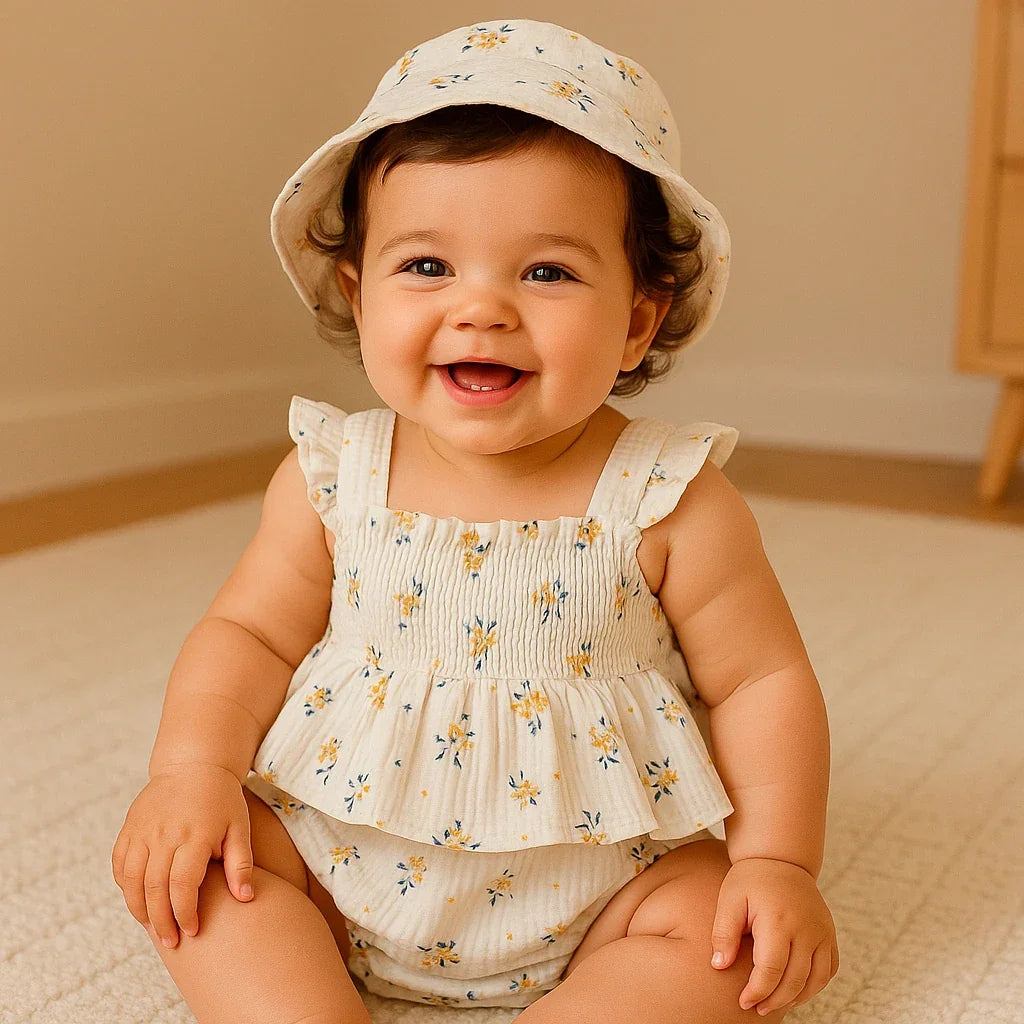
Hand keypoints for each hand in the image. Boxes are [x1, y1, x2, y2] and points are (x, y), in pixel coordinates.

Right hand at [111, 763, 253, 949]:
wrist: (194, 765)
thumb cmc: (222, 799)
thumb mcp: (239, 826)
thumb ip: (241, 863)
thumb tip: (245, 899)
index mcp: (194, 835)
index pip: (182, 885)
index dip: (184, 913)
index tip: (192, 931)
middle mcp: (164, 834)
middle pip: (154, 888)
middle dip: (161, 921)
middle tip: (170, 941)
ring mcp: (142, 830)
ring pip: (131, 880)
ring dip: (139, 909)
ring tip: (153, 929)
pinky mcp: (129, 828)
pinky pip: (119, 864)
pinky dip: (124, 887)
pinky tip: (138, 901)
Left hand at [710, 857, 838, 1015]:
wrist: (780, 858)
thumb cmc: (751, 879)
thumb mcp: (729, 899)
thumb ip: (723, 932)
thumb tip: (718, 965)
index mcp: (779, 920)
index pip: (771, 970)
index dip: (757, 991)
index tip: (744, 1002)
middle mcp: (806, 928)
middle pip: (794, 980)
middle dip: (774, 1000)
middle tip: (756, 1008)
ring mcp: (822, 931)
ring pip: (816, 981)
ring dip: (796, 998)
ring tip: (774, 1003)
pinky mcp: (829, 933)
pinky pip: (828, 970)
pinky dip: (814, 985)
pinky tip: (795, 989)